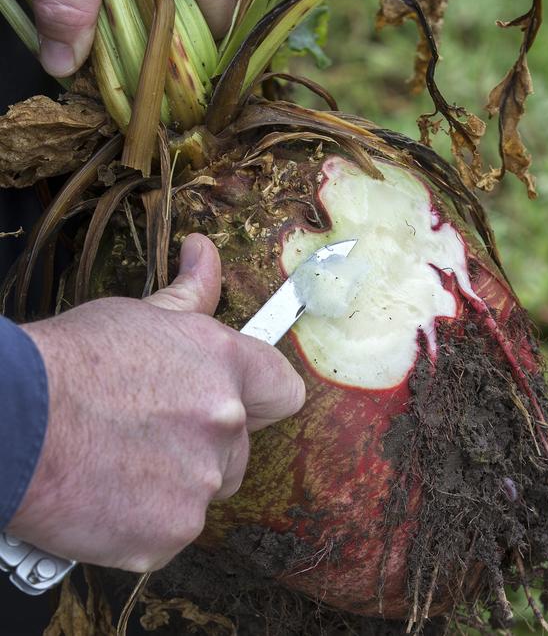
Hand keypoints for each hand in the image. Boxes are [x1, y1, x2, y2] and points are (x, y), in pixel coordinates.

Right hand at [7, 234, 304, 570]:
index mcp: (225, 365)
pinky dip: (142, 521)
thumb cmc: (69, 363)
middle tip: (148, 432)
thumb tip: (204, 251)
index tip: (241, 401)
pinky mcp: (167, 533)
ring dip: (173, 484)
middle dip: (204, 445)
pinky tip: (104, 494)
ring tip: (118, 462)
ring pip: (203, 490)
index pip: (282, 390)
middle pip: (239, 448)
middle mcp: (224, 422)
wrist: (12, 421)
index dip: (261, 397)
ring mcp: (199, 483)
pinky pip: (169, 531)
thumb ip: (190, 293)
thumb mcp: (138, 315)